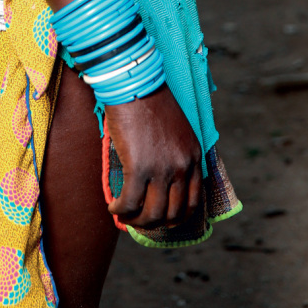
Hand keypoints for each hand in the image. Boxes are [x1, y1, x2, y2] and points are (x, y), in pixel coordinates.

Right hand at [103, 85, 201, 228]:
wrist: (134, 84)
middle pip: (173, 213)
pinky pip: (130, 203)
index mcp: (194, 156)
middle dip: (156, 223)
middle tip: (140, 220)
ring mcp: (162, 169)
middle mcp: (182, 166)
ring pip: (152, 213)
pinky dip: (120, 211)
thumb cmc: (150, 102)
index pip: (192, 202)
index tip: (161, 218)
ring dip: (137, 221)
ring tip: (125, 215)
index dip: (176, 217)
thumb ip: (176, 154)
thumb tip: (162, 182)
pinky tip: (113, 207)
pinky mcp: (139, 168)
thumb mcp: (177, 130)